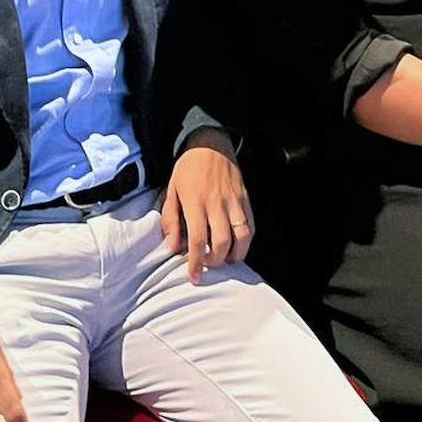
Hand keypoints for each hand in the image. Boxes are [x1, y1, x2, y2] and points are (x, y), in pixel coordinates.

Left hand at [161, 126, 251, 280]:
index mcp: (195, 203)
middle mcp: (216, 204)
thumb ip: (170, 219)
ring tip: (225, 258)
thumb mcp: (171, 190)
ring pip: (241, 237)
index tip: (194, 277)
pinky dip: (247, 240)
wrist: (211, 144)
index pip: (196, 240)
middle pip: (221, 243)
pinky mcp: (245, 199)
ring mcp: (233, 201)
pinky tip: (238, 245)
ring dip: (234, 254)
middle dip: (215, 261)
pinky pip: (251, 225)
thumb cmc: (188, 168)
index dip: (195, 263)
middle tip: (208, 264)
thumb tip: (172, 246)